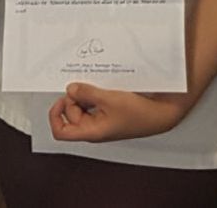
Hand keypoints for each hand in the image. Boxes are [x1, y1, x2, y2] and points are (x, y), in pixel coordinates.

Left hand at [47, 82, 193, 142]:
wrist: (161, 113)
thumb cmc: (140, 114)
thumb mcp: (109, 99)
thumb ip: (86, 94)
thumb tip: (70, 89)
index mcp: (91, 132)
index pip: (61, 131)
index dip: (55, 115)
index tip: (61, 98)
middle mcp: (94, 128)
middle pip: (70, 114)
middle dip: (73, 98)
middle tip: (83, 86)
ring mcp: (102, 120)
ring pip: (82, 106)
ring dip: (85, 94)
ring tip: (96, 85)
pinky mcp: (110, 112)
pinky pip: (95, 102)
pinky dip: (95, 93)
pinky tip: (103, 85)